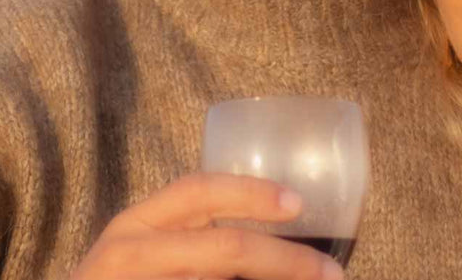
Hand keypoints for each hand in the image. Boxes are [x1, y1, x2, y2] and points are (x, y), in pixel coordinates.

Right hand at [69, 173, 343, 279]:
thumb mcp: (148, 254)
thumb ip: (198, 244)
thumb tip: (282, 253)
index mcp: (136, 225)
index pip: (197, 191)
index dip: (251, 193)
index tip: (298, 203)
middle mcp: (131, 253)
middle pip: (225, 249)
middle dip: (286, 260)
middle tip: (330, 273)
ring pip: (219, 276)